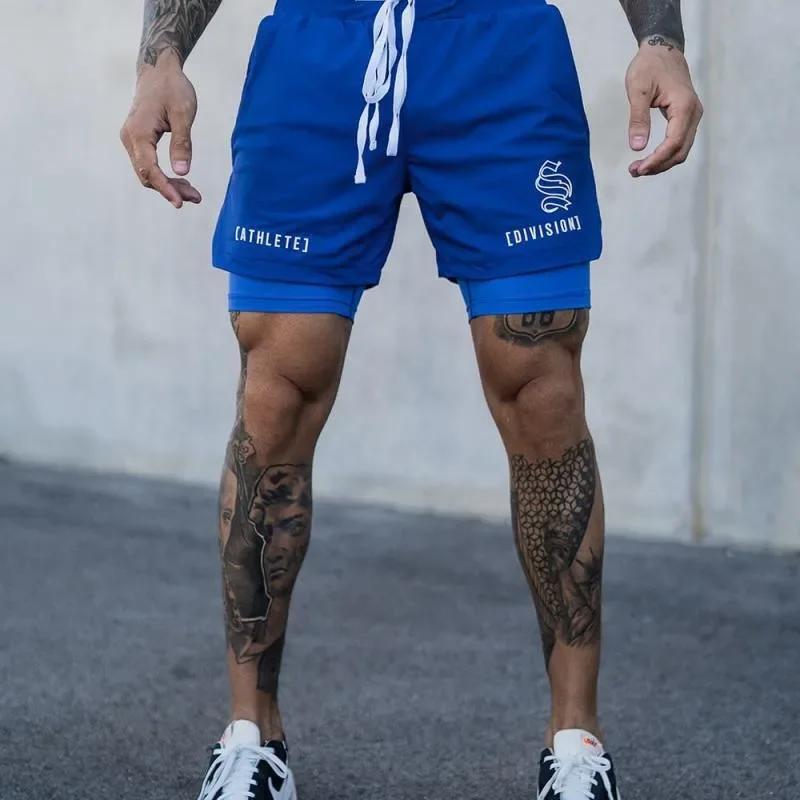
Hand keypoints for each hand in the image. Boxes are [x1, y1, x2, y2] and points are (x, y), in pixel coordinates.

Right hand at [120, 55, 202, 207]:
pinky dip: (164, 175)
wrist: (158, 70)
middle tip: (196, 198)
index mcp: (139, 132)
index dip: (165, 188)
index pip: (150, 169)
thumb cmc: (172, 88)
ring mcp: (131, 140)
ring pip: (147, 173)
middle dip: (170, 190)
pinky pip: (148, 164)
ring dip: (168, 185)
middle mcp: (130, 138)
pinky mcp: (137, 140)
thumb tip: (182, 172)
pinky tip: (183, 181)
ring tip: (193, 193)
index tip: (180, 203)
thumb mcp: (183, 114)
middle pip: (147, 175)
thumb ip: (182, 143)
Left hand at [625, 42, 702, 176]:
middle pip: (680, 151)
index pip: (674, 142)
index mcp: (684, 106)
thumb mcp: (638, 90)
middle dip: (658, 165)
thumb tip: (637, 147)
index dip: (657, 159)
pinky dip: (665, 154)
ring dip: (662, 163)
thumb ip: (638, 118)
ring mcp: (692, 116)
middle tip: (634, 171)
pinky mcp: (687, 117)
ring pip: (681, 149)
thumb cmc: (649, 66)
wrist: (662, 49)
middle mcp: (694, 113)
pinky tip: (649, 159)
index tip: (639, 168)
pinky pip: (679, 142)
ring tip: (639, 168)